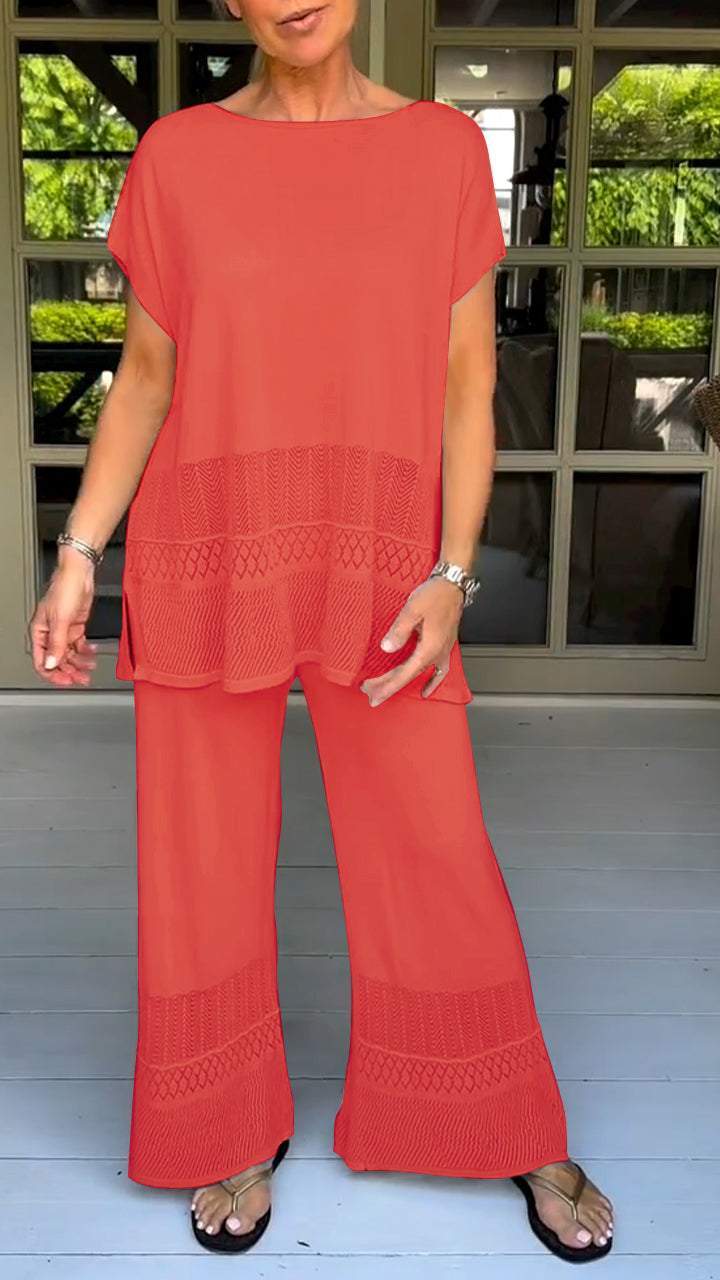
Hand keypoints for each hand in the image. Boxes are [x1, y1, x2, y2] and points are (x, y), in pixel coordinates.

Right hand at [28, 554, 98, 687]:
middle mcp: (50, 634)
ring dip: (80, 662)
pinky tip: (92, 653)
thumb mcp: (60, 620)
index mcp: (39, 632)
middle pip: (57, 661)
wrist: (79, 574)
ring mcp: (63, 631)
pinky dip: (86, 651)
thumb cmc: (64, 589)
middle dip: (70, 671)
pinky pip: (79, 645)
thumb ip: (56, 644)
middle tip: (82, 679)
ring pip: (69, 654)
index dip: (54, 674)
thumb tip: (51, 664)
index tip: (67, 681)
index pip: (42, 661)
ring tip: (91, 666)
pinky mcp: (75, 626)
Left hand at [359, 575, 463, 706]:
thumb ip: (400, 630)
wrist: (452, 585)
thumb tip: (386, 648)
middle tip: (369, 693)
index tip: (371, 691)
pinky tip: (425, 691)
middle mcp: (436, 655)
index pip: (403, 674)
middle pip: (408, 676)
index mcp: (429, 649)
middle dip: (387, 686)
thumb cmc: (435, 594)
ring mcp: (442, 652)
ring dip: (401, 683)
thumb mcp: (413, 609)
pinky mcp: (443, 646)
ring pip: (418, 674)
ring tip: (386, 690)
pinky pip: (439, 672)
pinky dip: (432, 683)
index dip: (386, 685)